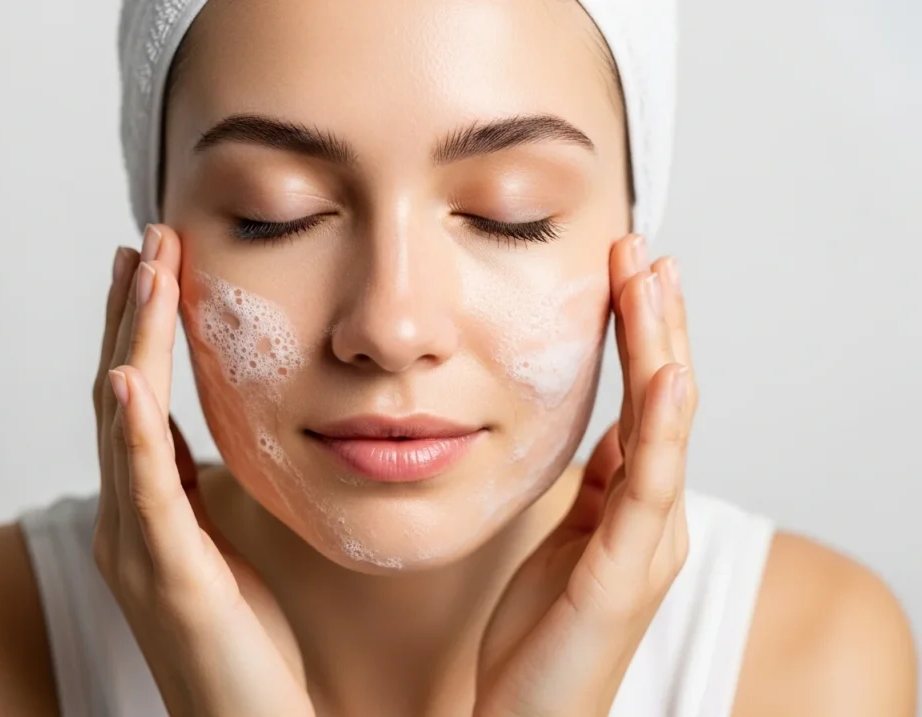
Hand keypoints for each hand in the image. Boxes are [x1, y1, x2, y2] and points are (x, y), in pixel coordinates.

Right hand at [91, 225, 313, 716]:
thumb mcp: (226, 547)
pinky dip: (132, 432)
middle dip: (135, 313)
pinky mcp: (168, 575)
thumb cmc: (246, 641)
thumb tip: (213, 444)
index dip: (142, 330)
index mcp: (149, 510)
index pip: (136, 400)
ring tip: (145, 270)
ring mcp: (141, 546)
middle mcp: (130, 519)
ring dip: (135, 342)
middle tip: (148, 240)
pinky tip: (128, 376)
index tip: (155, 265)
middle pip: (120, 394)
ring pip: (124, 424)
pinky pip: (147, 491)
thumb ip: (207, 495)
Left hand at [476, 234, 696, 716]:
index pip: (645, 404)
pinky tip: (666, 376)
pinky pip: (649, 489)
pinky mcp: (624, 574)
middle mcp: (652, 518)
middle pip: (664, 400)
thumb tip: (603, 436)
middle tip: (642, 251)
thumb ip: (593, 492)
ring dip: (660, 349)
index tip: (626, 273)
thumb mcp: (566, 543)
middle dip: (655, 323)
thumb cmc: (544, 636)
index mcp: (634, 507)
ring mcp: (647, 544)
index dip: (641, 337)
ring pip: (664, 428)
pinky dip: (664, 428)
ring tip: (652, 279)